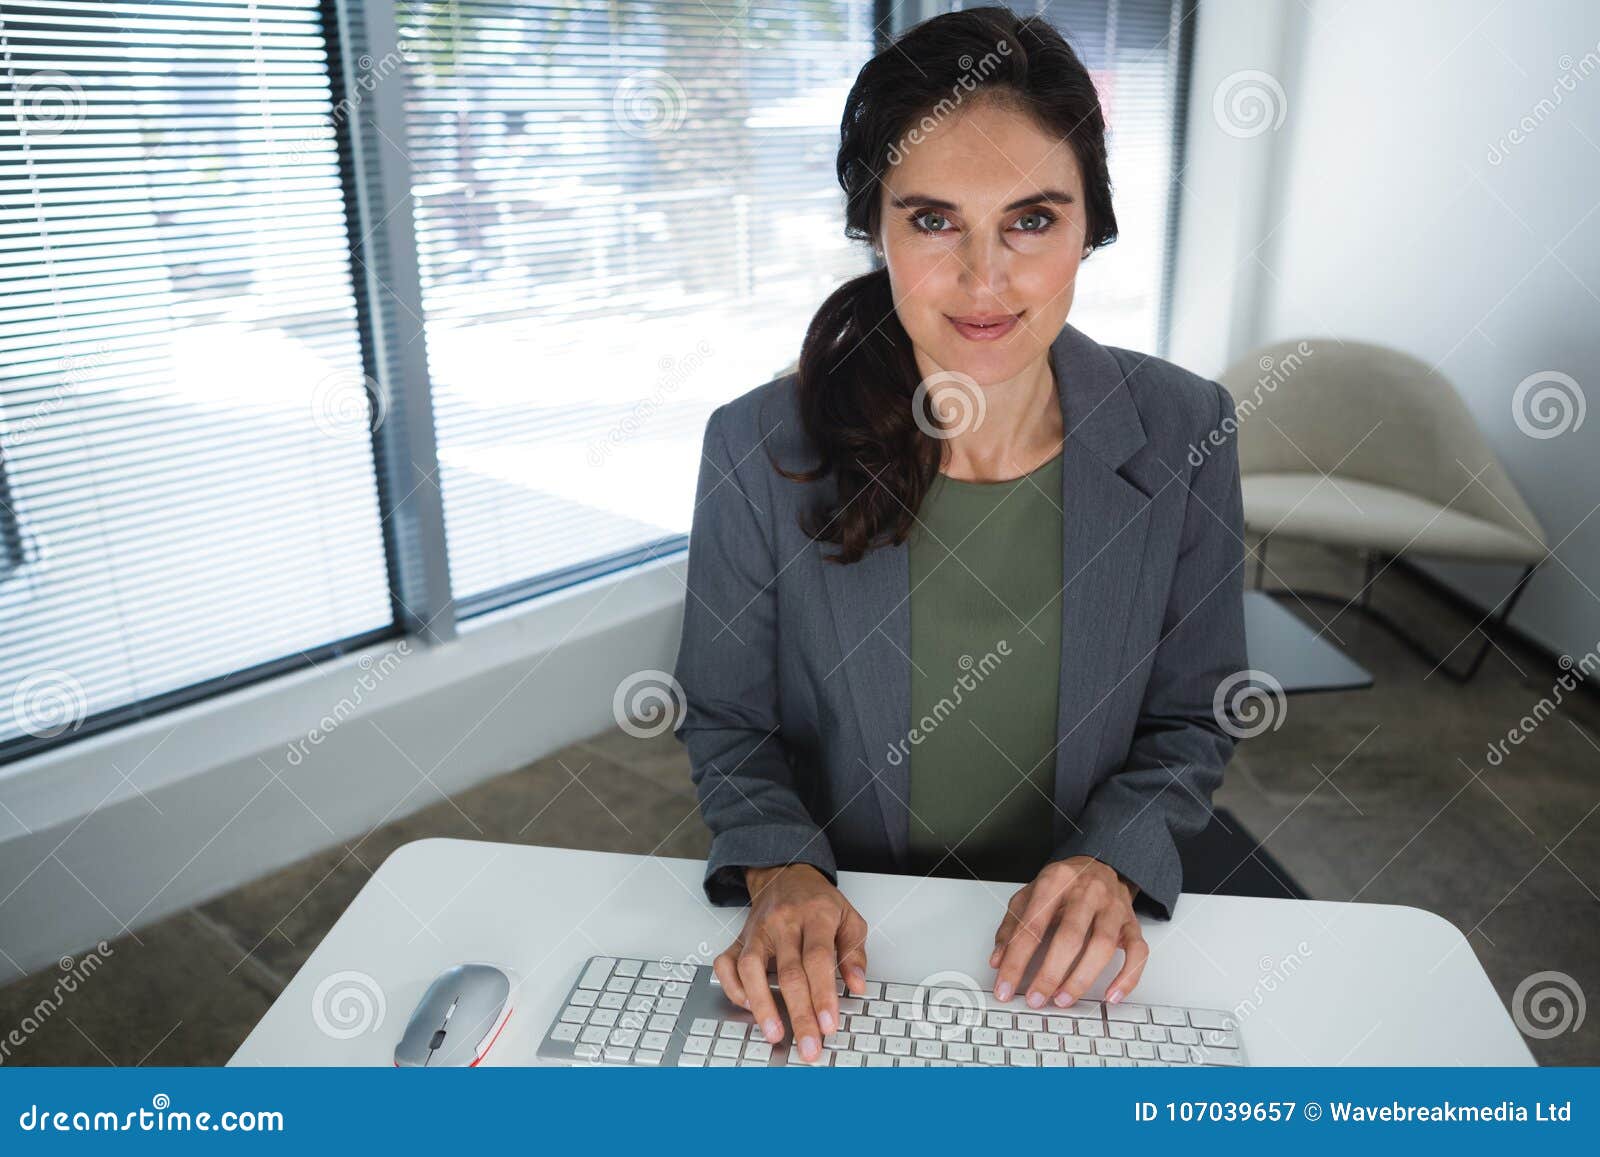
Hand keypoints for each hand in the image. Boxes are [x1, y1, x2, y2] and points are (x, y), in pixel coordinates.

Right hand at [712, 863, 869, 1060]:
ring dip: (762, 1006)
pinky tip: (749, 1007)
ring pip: (751, 969)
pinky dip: (733, 988)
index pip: (818, 959)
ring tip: (775, 1034)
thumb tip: (857, 986)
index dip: (823, 994)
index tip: (829, 1025)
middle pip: (789, 973)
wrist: (785, 873)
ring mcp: (757, 931)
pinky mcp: (738, 938)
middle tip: (809, 1046)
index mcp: (815, 915)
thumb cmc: (818, 901)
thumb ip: (854, 952)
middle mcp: (783, 922)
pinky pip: (726, 965)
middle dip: (799, 1015)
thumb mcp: (848, 917)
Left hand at [987, 855, 1147, 1008]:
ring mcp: (1113, 906)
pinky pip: (1138, 952)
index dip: (1016, 961)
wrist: (1102, 863)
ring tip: (1063, 1000)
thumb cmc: (1063, 884)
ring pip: (1103, 945)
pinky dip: (1127, 977)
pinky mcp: (1132, 922)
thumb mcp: (1030, 894)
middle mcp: (1087, 891)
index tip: (1006, 987)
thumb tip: (998, 961)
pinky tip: (1112, 996)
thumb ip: (1012, 925)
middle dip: (1050, 974)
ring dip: (1082, 979)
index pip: (1032, 926)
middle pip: (1070, 936)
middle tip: (1036, 999)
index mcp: (1055, 881)